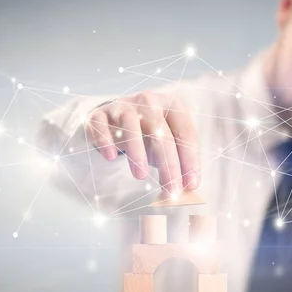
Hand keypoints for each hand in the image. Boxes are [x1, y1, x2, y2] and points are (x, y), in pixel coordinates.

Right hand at [84, 91, 199, 193]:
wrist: (115, 117)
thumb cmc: (148, 133)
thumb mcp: (168, 142)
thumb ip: (179, 160)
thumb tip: (189, 187)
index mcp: (172, 104)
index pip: (185, 132)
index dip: (190, 159)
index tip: (191, 184)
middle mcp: (149, 101)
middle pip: (161, 133)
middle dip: (169, 164)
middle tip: (171, 190)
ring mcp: (122, 106)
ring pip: (131, 125)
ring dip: (137, 152)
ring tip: (141, 176)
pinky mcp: (100, 114)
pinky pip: (101, 125)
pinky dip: (105, 140)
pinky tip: (110, 157)